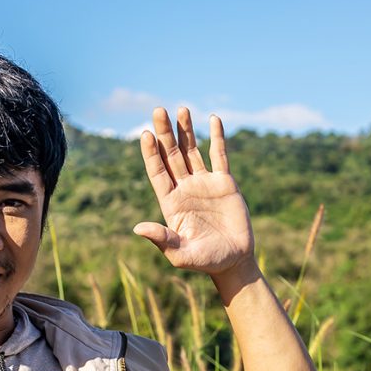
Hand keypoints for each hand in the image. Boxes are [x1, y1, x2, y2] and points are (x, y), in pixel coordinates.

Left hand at [135, 107, 254, 278]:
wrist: (234, 261)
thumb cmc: (206, 261)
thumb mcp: (181, 254)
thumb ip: (162, 240)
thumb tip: (137, 228)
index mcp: (171, 202)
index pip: (157, 172)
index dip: (151, 153)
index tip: (146, 134)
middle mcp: (185, 188)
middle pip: (171, 155)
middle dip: (165, 133)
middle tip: (158, 109)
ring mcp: (204, 184)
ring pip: (192, 151)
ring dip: (186, 130)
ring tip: (181, 108)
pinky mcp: (224, 182)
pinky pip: (219, 155)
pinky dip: (217, 138)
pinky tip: (213, 119)